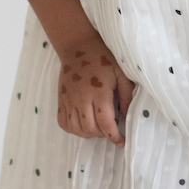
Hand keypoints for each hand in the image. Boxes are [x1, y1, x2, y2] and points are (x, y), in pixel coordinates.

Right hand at [57, 33, 133, 147]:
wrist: (78, 47)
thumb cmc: (103, 59)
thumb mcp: (121, 74)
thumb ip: (127, 95)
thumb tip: (127, 115)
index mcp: (99, 92)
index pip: (105, 122)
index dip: (114, 136)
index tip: (121, 141)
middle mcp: (81, 98)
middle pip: (90, 129)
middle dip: (103, 135)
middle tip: (111, 130)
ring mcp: (69, 100)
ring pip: (76, 129)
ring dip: (89, 134)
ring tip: (98, 129)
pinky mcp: (61, 100)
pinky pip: (63, 122)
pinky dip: (73, 129)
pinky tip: (83, 125)